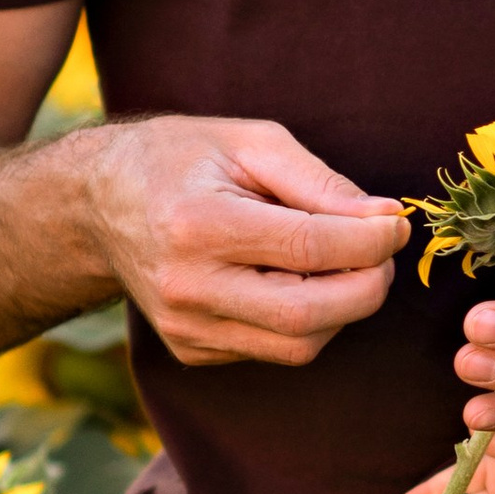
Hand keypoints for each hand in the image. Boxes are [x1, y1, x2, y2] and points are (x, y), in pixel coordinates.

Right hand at [82, 116, 407, 368]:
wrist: (98, 202)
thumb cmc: (179, 158)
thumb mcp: (250, 142)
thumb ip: (321, 183)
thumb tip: (386, 218)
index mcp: (197, 225)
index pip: (309, 248)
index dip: (371, 241)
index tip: (397, 224)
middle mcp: (187, 287)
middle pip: (309, 315)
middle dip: (367, 286)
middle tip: (383, 253)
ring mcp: (185, 328)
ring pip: (298, 345)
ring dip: (342, 310)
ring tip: (341, 263)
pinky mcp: (190, 351)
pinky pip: (272, 350)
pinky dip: (305, 322)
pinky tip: (294, 280)